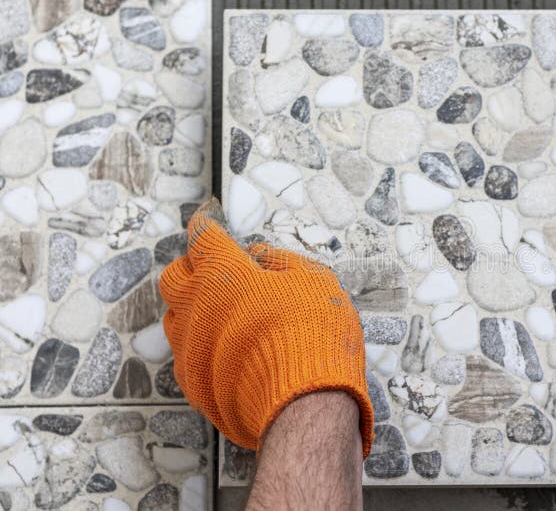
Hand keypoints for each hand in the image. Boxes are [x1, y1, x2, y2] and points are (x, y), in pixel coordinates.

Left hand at [158, 198, 373, 455]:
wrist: (303, 404)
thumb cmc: (313, 335)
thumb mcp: (314, 280)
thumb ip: (283, 261)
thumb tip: (260, 256)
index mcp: (223, 274)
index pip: (203, 239)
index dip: (205, 225)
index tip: (206, 218)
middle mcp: (196, 308)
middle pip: (174, 276)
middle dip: (190, 266)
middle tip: (213, 268)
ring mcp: (189, 349)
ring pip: (175, 318)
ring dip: (193, 309)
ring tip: (220, 313)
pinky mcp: (193, 385)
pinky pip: (186, 356)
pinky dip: (201, 346)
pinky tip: (225, 350)